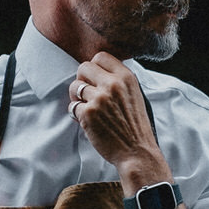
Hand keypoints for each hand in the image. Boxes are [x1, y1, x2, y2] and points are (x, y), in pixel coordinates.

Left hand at [68, 53, 166, 185]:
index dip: (94, 68)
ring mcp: (99, 98)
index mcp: (127, 77)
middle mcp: (113, 84)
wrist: (137, 152)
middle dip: (82, 80)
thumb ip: (119, 81)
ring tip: (87, 108)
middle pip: (84, 67)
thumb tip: (98, 70)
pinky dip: (76, 114)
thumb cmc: (136, 126)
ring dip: (77, 98)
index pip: (101, 57)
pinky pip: (72, 106)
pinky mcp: (88, 114)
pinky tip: (87, 121)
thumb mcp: (136, 95)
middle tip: (88, 94)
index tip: (96, 79)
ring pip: (74, 86)